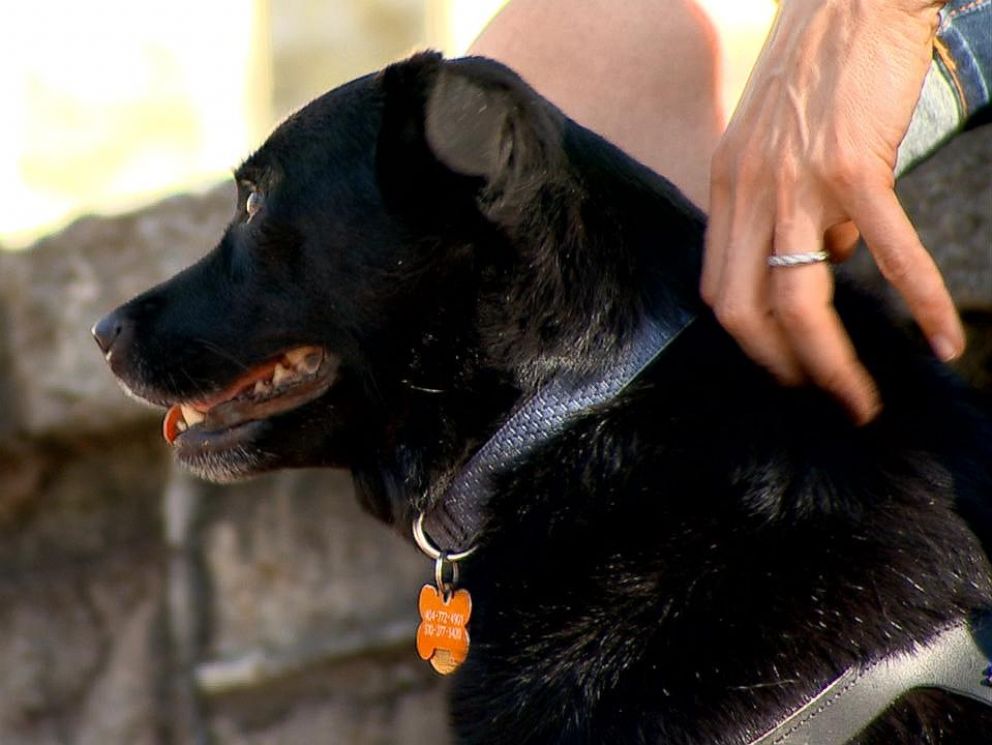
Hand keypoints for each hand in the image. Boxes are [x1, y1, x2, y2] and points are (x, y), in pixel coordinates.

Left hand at [701, 0, 963, 423]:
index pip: (718, 290)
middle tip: (820, 400)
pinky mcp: (854, 164)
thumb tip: (829, 261)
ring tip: (861, 401)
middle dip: (782, 369)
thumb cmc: (818, 71)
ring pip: (799, 298)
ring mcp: (796, 181)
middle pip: (745, 310)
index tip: (782, 369)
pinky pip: (888, 251)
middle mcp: (748, 192)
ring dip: (831, 363)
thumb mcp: (774, 144)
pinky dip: (919, 301)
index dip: (748, 342)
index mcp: (725, 189)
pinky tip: (942, 341)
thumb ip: (786, 207)